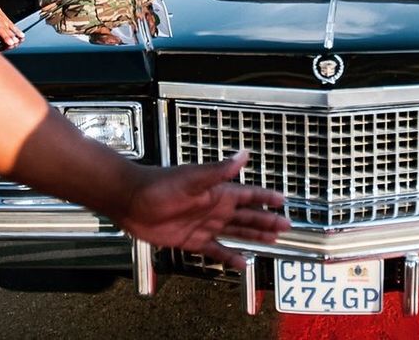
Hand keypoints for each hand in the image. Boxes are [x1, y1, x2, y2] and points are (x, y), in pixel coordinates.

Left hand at [0, 1, 23, 46]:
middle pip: (0, 30)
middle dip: (6, 37)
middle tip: (11, 43)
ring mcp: (0, 20)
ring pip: (7, 28)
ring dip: (12, 35)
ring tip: (17, 41)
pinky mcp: (5, 18)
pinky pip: (12, 25)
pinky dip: (17, 30)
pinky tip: (21, 35)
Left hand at [117, 151, 289, 269]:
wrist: (132, 201)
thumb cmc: (160, 185)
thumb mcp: (193, 178)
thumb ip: (220, 170)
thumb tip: (245, 154)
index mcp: (218, 192)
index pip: (249, 194)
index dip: (266, 197)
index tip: (283, 201)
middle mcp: (215, 208)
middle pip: (247, 216)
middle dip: (267, 220)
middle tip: (286, 226)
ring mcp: (205, 226)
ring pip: (236, 232)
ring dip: (254, 236)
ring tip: (273, 241)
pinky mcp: (192, 241)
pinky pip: (216, 251)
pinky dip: (230, 257)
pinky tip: (242, 263)